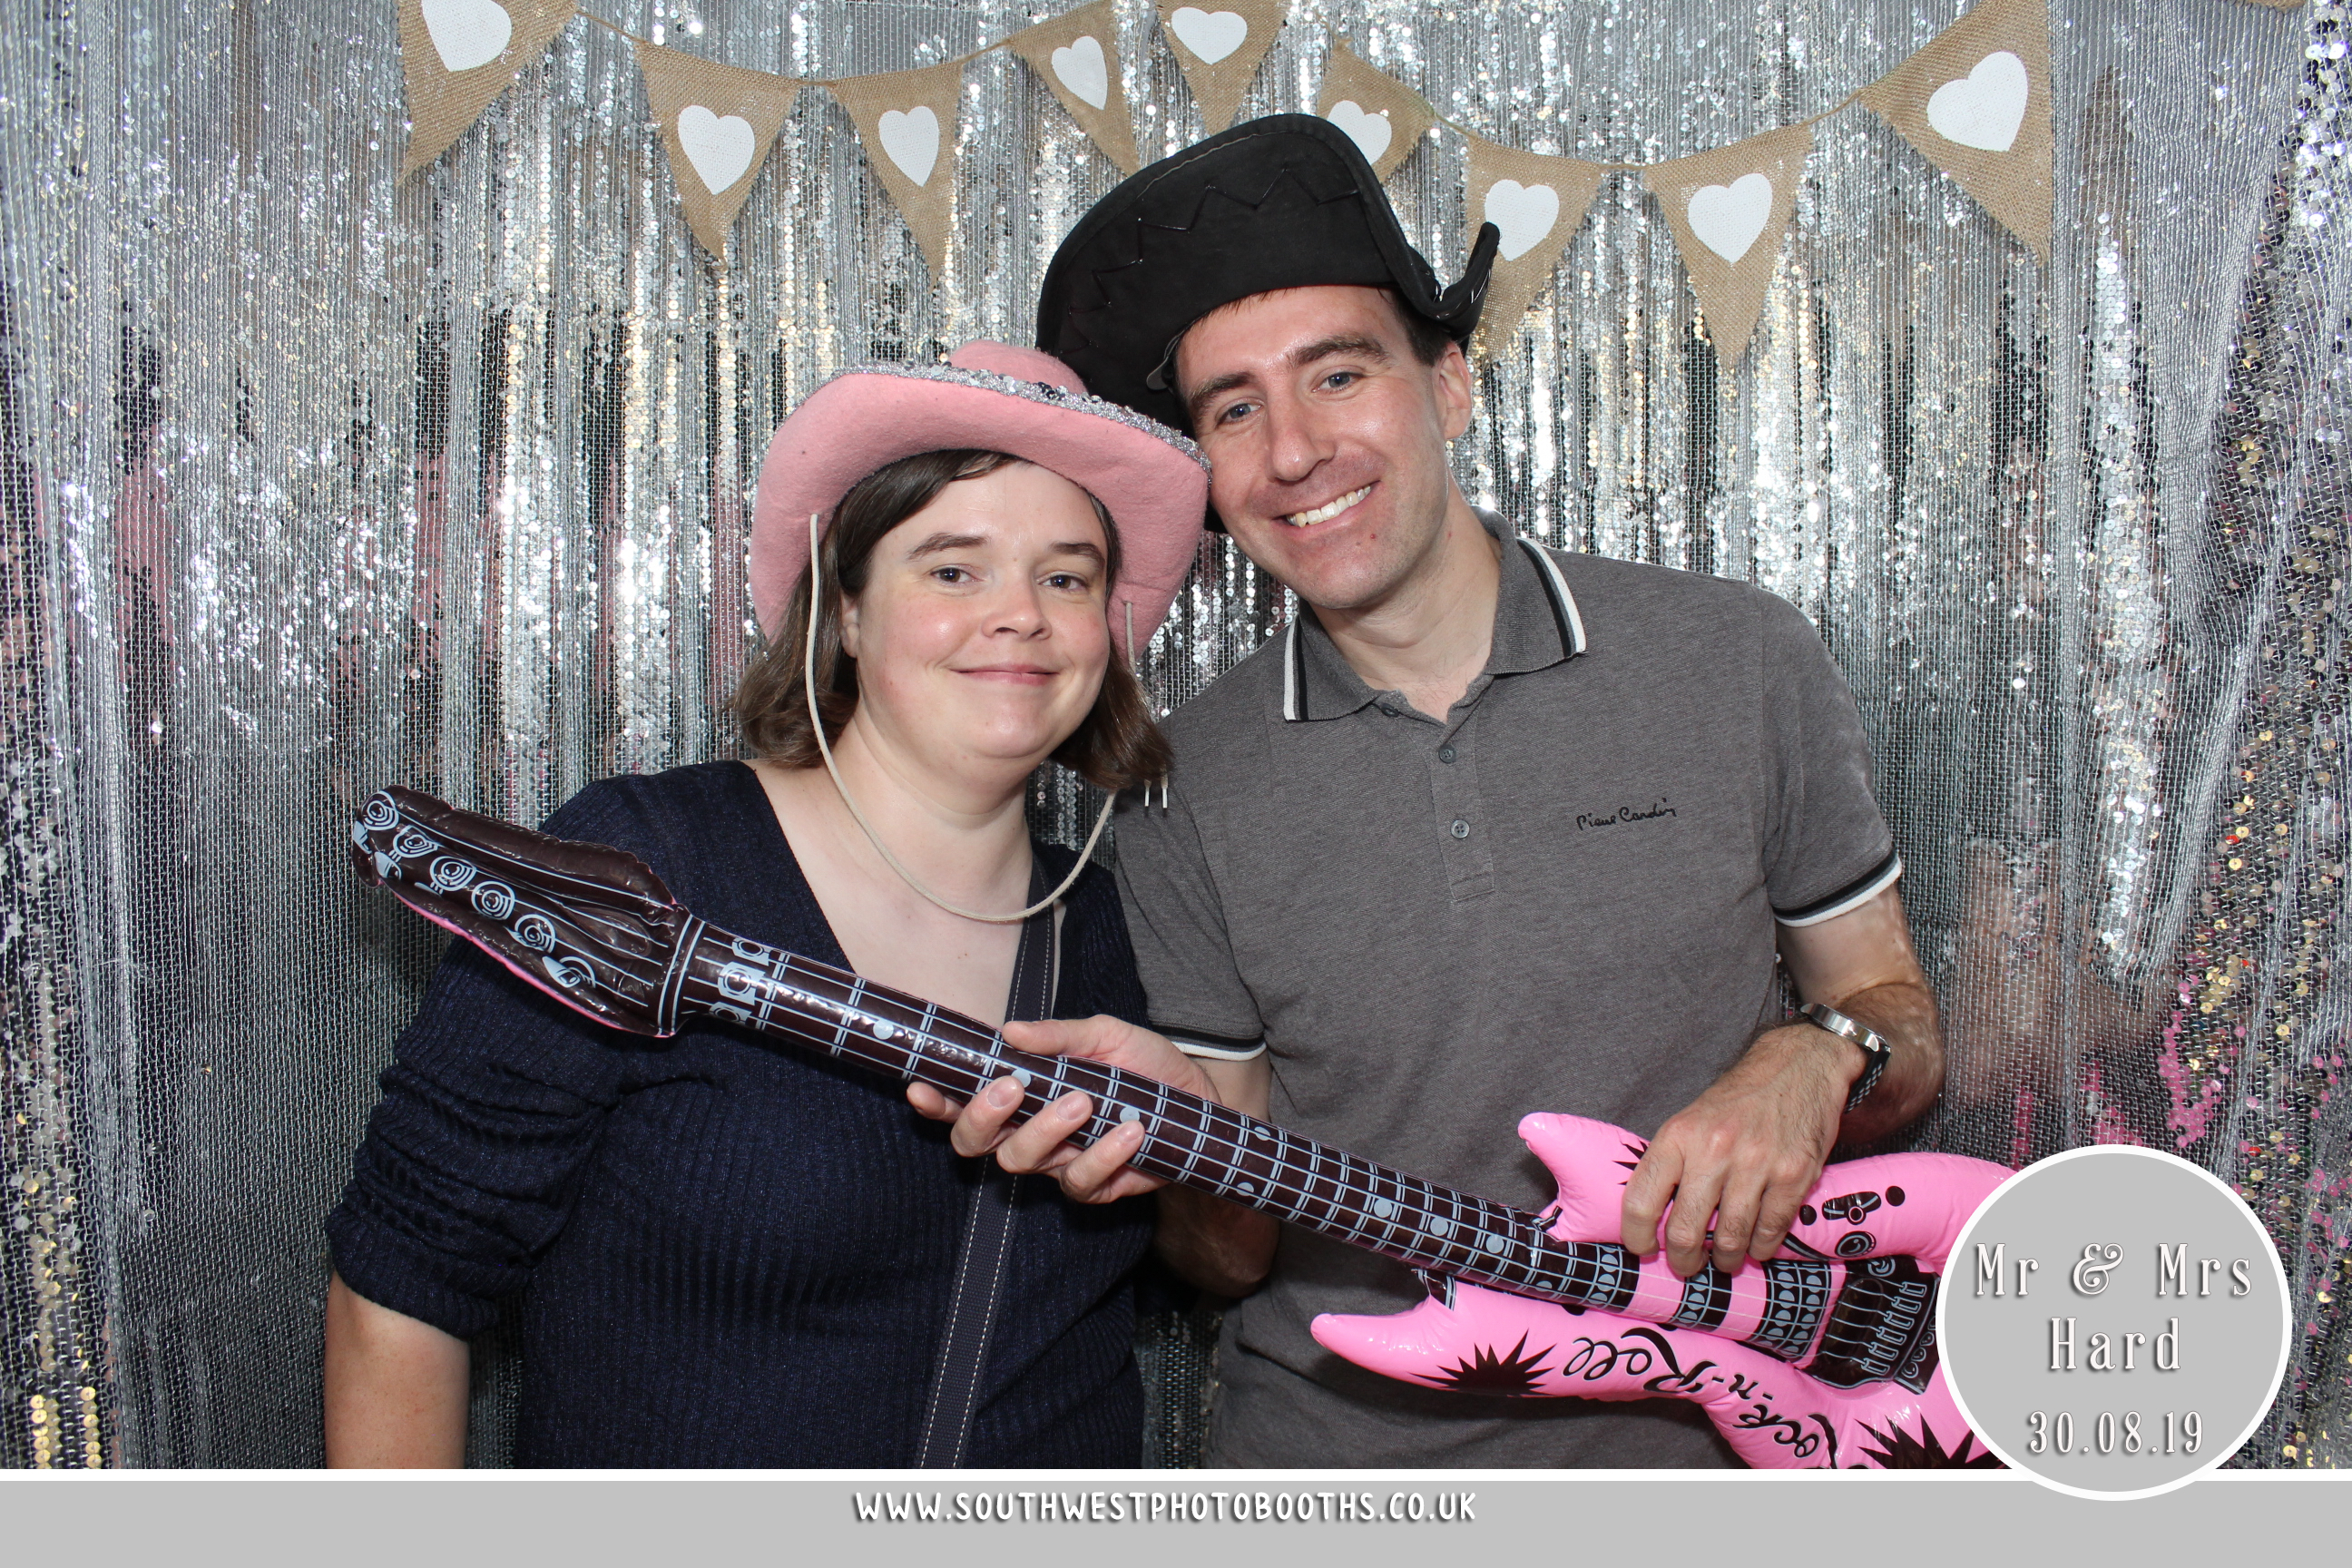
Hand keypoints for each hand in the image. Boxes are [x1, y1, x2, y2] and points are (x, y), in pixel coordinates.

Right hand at [906, 1014, 1214, 1203]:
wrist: (1198, 1096)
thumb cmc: (1143, 1063)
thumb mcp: (1105, 1034)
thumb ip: (1059, 1036)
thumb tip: (1010, 1030)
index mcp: (1021, 1093)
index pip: (963, 1102)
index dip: (937, 1101)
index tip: (924, 1086)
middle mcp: (1029, 1131)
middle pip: (976, 1143)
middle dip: (984, 1116)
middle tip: (1013, 1087)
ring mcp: (1058, 1163)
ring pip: (1021, 1161)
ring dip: (1046, 1130)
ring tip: (1084, 1102)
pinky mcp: (1094, 1186)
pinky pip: (1081, 1180)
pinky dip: (1103, 1155)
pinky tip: (1129, 1132)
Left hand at [1618, 1024, 1853, 1276]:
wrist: (1797, 1067)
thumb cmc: (1739, 1099)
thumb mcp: (1691, 1119)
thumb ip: (1674, 1162)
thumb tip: (1654, 1214)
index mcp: (1678, 1136)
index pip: (1641, 1199)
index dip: (1636, 1235)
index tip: (1643, 1248)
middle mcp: (1713, 1150)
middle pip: (1685, 1229)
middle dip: (1683, 1260)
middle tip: (1686, 1266)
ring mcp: (1756, 1164)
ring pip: (1730, 1237)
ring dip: (1725, 1259)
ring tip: (1723, 1260)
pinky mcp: (1793, 1175)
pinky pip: (1770, 1230)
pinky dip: (1761, 1247)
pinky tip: (1756, 1247)